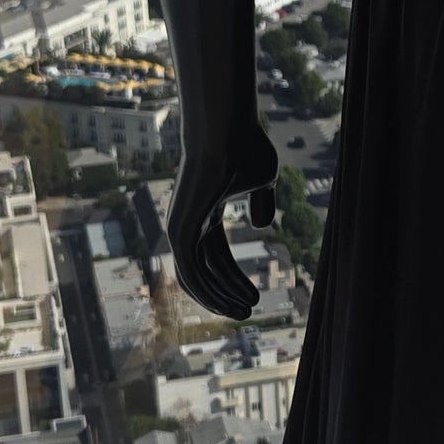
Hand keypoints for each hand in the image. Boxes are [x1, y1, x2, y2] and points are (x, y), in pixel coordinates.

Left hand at [166, 114, 279, 318]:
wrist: (225, 130)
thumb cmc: (245, 145)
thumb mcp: (264, 177)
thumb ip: (263, 201)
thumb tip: (262, 227)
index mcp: (205, 210)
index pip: (216, 255)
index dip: (234, 279)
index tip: (254, 297)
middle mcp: (189, 221)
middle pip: (206, 269)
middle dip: (226, 293)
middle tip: (247, 313)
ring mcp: (180, 226)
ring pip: (196, 276)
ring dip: (219, 298)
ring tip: (245, 313)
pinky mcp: (178, 230)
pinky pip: (190, 272)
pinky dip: (208, 291)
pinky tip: (229, 304)